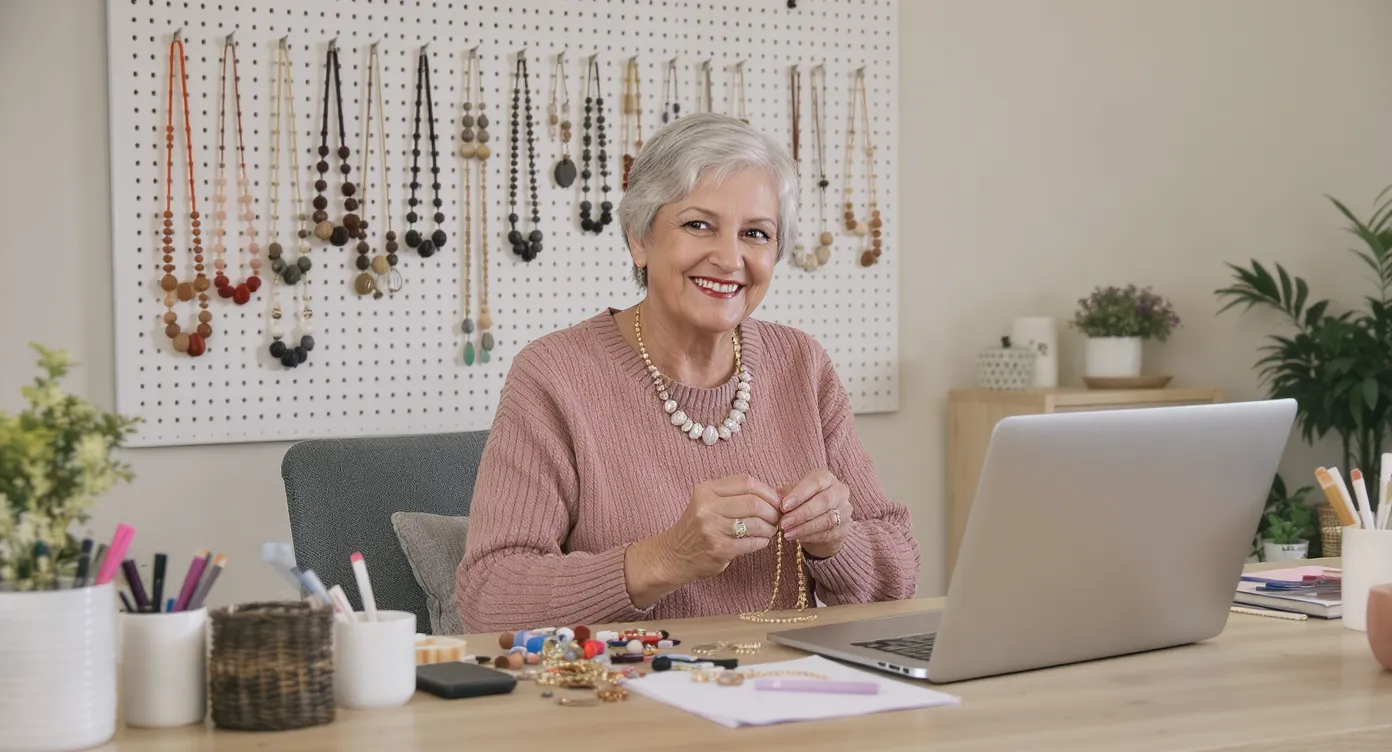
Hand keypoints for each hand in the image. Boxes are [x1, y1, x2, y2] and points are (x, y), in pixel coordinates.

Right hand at [662, 474, 783, 579]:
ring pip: (756, 523)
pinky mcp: (720, 549)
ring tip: (770, 530)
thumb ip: (735, 496)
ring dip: (769, 528)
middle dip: (772, 511)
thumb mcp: (708, 503)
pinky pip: (752, 542)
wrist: (673, 555)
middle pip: (754, 502)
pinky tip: (760, 541)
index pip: (746, 482)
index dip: (767, 491)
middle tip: (776, 518)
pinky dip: (762, 541)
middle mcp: (707, 507)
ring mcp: (713, 529)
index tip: (775, 501)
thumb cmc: (697, 528)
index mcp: (706, 490)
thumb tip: (775, 495)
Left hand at [778, 468, 852, 558]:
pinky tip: (797, 538)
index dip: (800, 494)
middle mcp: (839, 491)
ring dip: (805, 527)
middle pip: (823, 501)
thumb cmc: (805, 502)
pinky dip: (810, 536)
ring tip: (787, 533)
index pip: (816, 481)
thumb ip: (786, 494)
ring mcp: (845, 510)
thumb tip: (773, 498)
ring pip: (827, 519)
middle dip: (801, 513)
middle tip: (784, 523)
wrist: (822, 522)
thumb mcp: (795, 494)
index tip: (784, 506)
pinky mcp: (844, 529)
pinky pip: (828, 533)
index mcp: (826, 478)